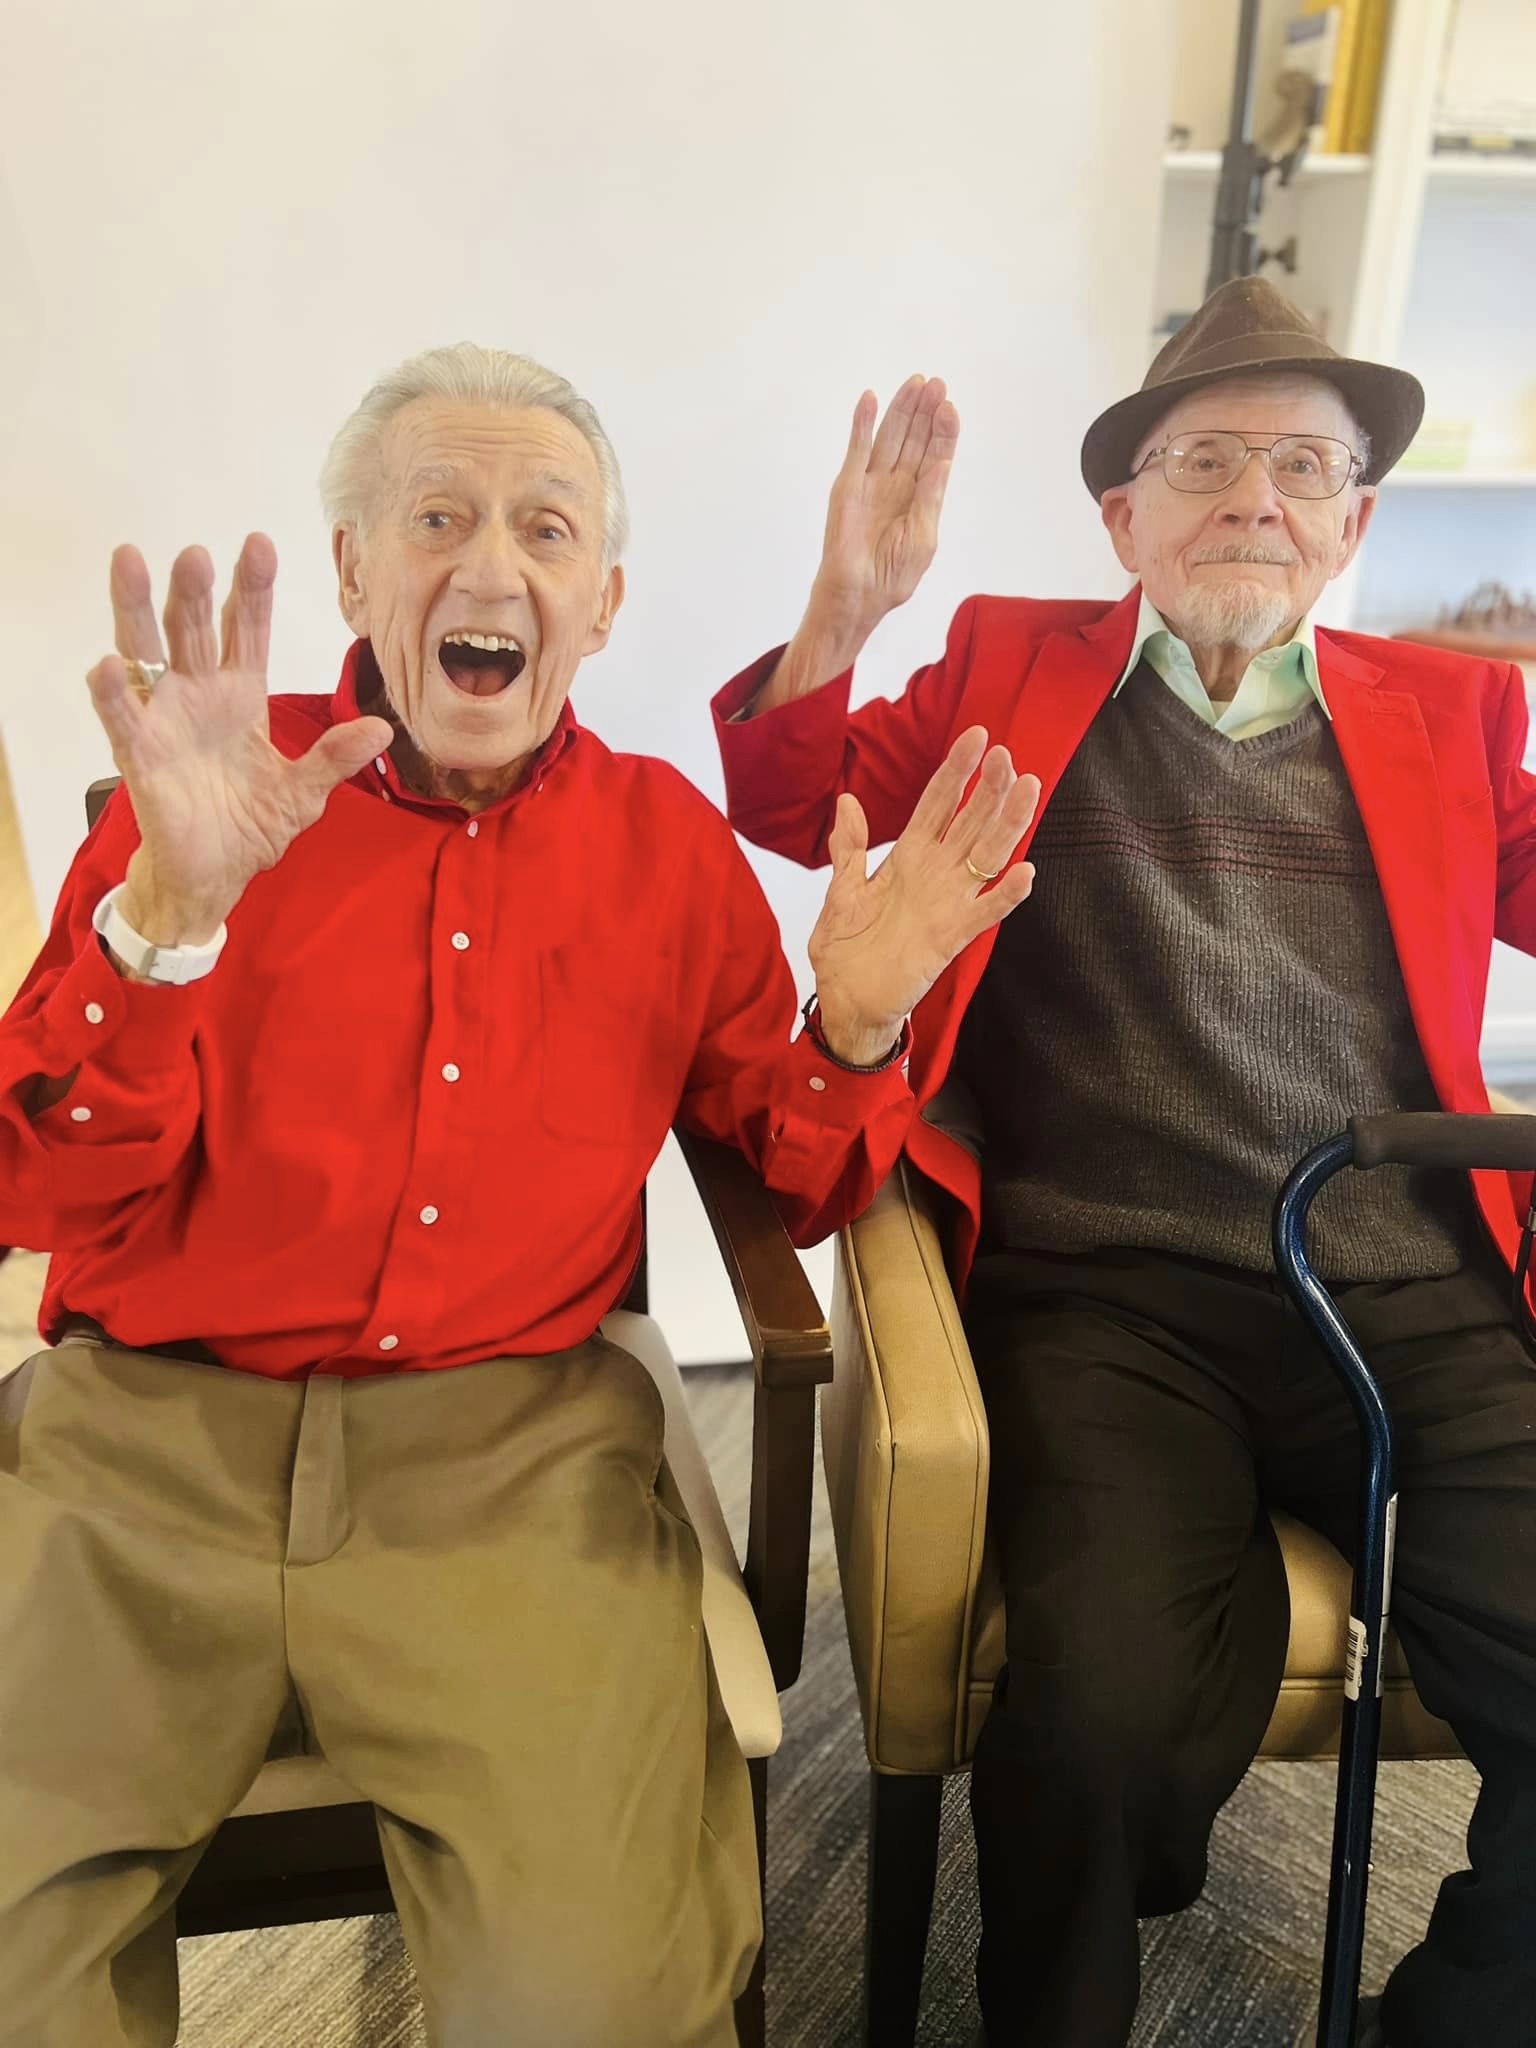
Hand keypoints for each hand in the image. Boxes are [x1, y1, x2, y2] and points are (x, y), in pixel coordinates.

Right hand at [86, 537, 393, 947]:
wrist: (215, 875)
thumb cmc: (251, 826)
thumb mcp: (304, 792)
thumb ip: (335, 758)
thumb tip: (381, 729)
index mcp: (240, 696)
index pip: (247, 629)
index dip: (253, 589)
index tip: (260, 544)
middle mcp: (198, 695)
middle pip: (194, 628)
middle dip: (196, 590)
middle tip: (199, 551)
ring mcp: (165, 720)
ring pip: (147, 653)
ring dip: (139, 611)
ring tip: (134, 565)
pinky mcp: (141, 756)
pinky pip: (122, 718)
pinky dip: (114, 693)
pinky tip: (110, 666)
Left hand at [808, 727, 1038, 1064]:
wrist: (848, 1001)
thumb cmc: (846, 949)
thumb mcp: (841, 891)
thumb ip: (850, 848)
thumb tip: (847, 800)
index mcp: (907, 856)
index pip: (937, 803)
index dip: (955, 771)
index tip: (975, 736)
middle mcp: (934, 873)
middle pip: (969, 821)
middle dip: (987, 788)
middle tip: (1005, 754)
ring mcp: (948, 902)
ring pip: (986, 856)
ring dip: (1007, 825)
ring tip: (1027, 790)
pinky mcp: (953, 937)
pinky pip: (986, 911)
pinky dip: (1005, 895)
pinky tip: (1025, 872)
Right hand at [809, 376, 958, 647]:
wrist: (858, 594)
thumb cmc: (892, 574)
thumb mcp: (924, 537)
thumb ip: (931, 498)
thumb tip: (943, 462)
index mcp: (920, 497)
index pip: (935, 454)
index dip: (943, 431)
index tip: (950, 408)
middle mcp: (897, 483)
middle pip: (914, 438)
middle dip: (925, 411)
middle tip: (936, 384)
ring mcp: (872, 481)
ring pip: (889, 436)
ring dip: (901, 409)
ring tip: (915, 383)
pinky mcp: (848, 484)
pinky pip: (856, 448)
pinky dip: (862, 423)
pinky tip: (871, 399)